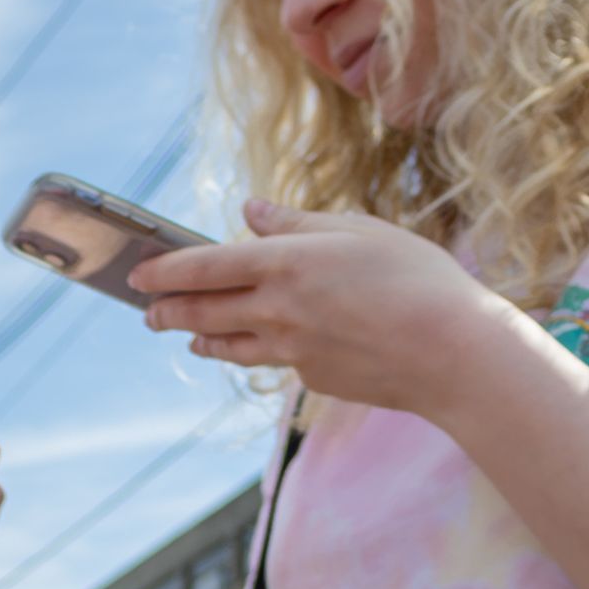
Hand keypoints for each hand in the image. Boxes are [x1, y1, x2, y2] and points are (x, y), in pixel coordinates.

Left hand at [130, 200, 529, 416]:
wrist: (451, 352)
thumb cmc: (417, 278)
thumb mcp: (359, 231)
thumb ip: (297, 223)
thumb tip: (250, 211)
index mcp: (286, 262)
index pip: (203, 267)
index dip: (163, 272)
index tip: (137, 274)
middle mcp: (277, 309)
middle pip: (202, 312)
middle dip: (166, 311)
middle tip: (146, 312)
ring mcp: (290, 350)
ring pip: (227, 344)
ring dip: (199, 337)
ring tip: (184, 335)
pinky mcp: (309, 377)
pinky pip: (271, 361)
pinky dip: (255, 350)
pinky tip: (255, 346)